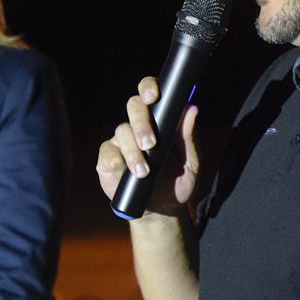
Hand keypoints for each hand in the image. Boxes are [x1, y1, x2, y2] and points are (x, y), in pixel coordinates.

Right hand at [95, 76, 200, 217]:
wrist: (161, 211)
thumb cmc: (178, 183)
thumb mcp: (190, 163)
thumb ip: (189, 138)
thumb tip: (191, 108)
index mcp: (159, 119)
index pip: (151, 93)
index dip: (149, 88)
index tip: (154, 96)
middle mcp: (138, 125)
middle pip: (133, 107)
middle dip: (141, 123)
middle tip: (151, 144)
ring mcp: (121, 141)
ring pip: (121, 132)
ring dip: (133, 152)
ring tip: (144, 172)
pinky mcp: (107, 159)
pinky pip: (107, 153)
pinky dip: (115, 161)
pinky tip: (122, 171)